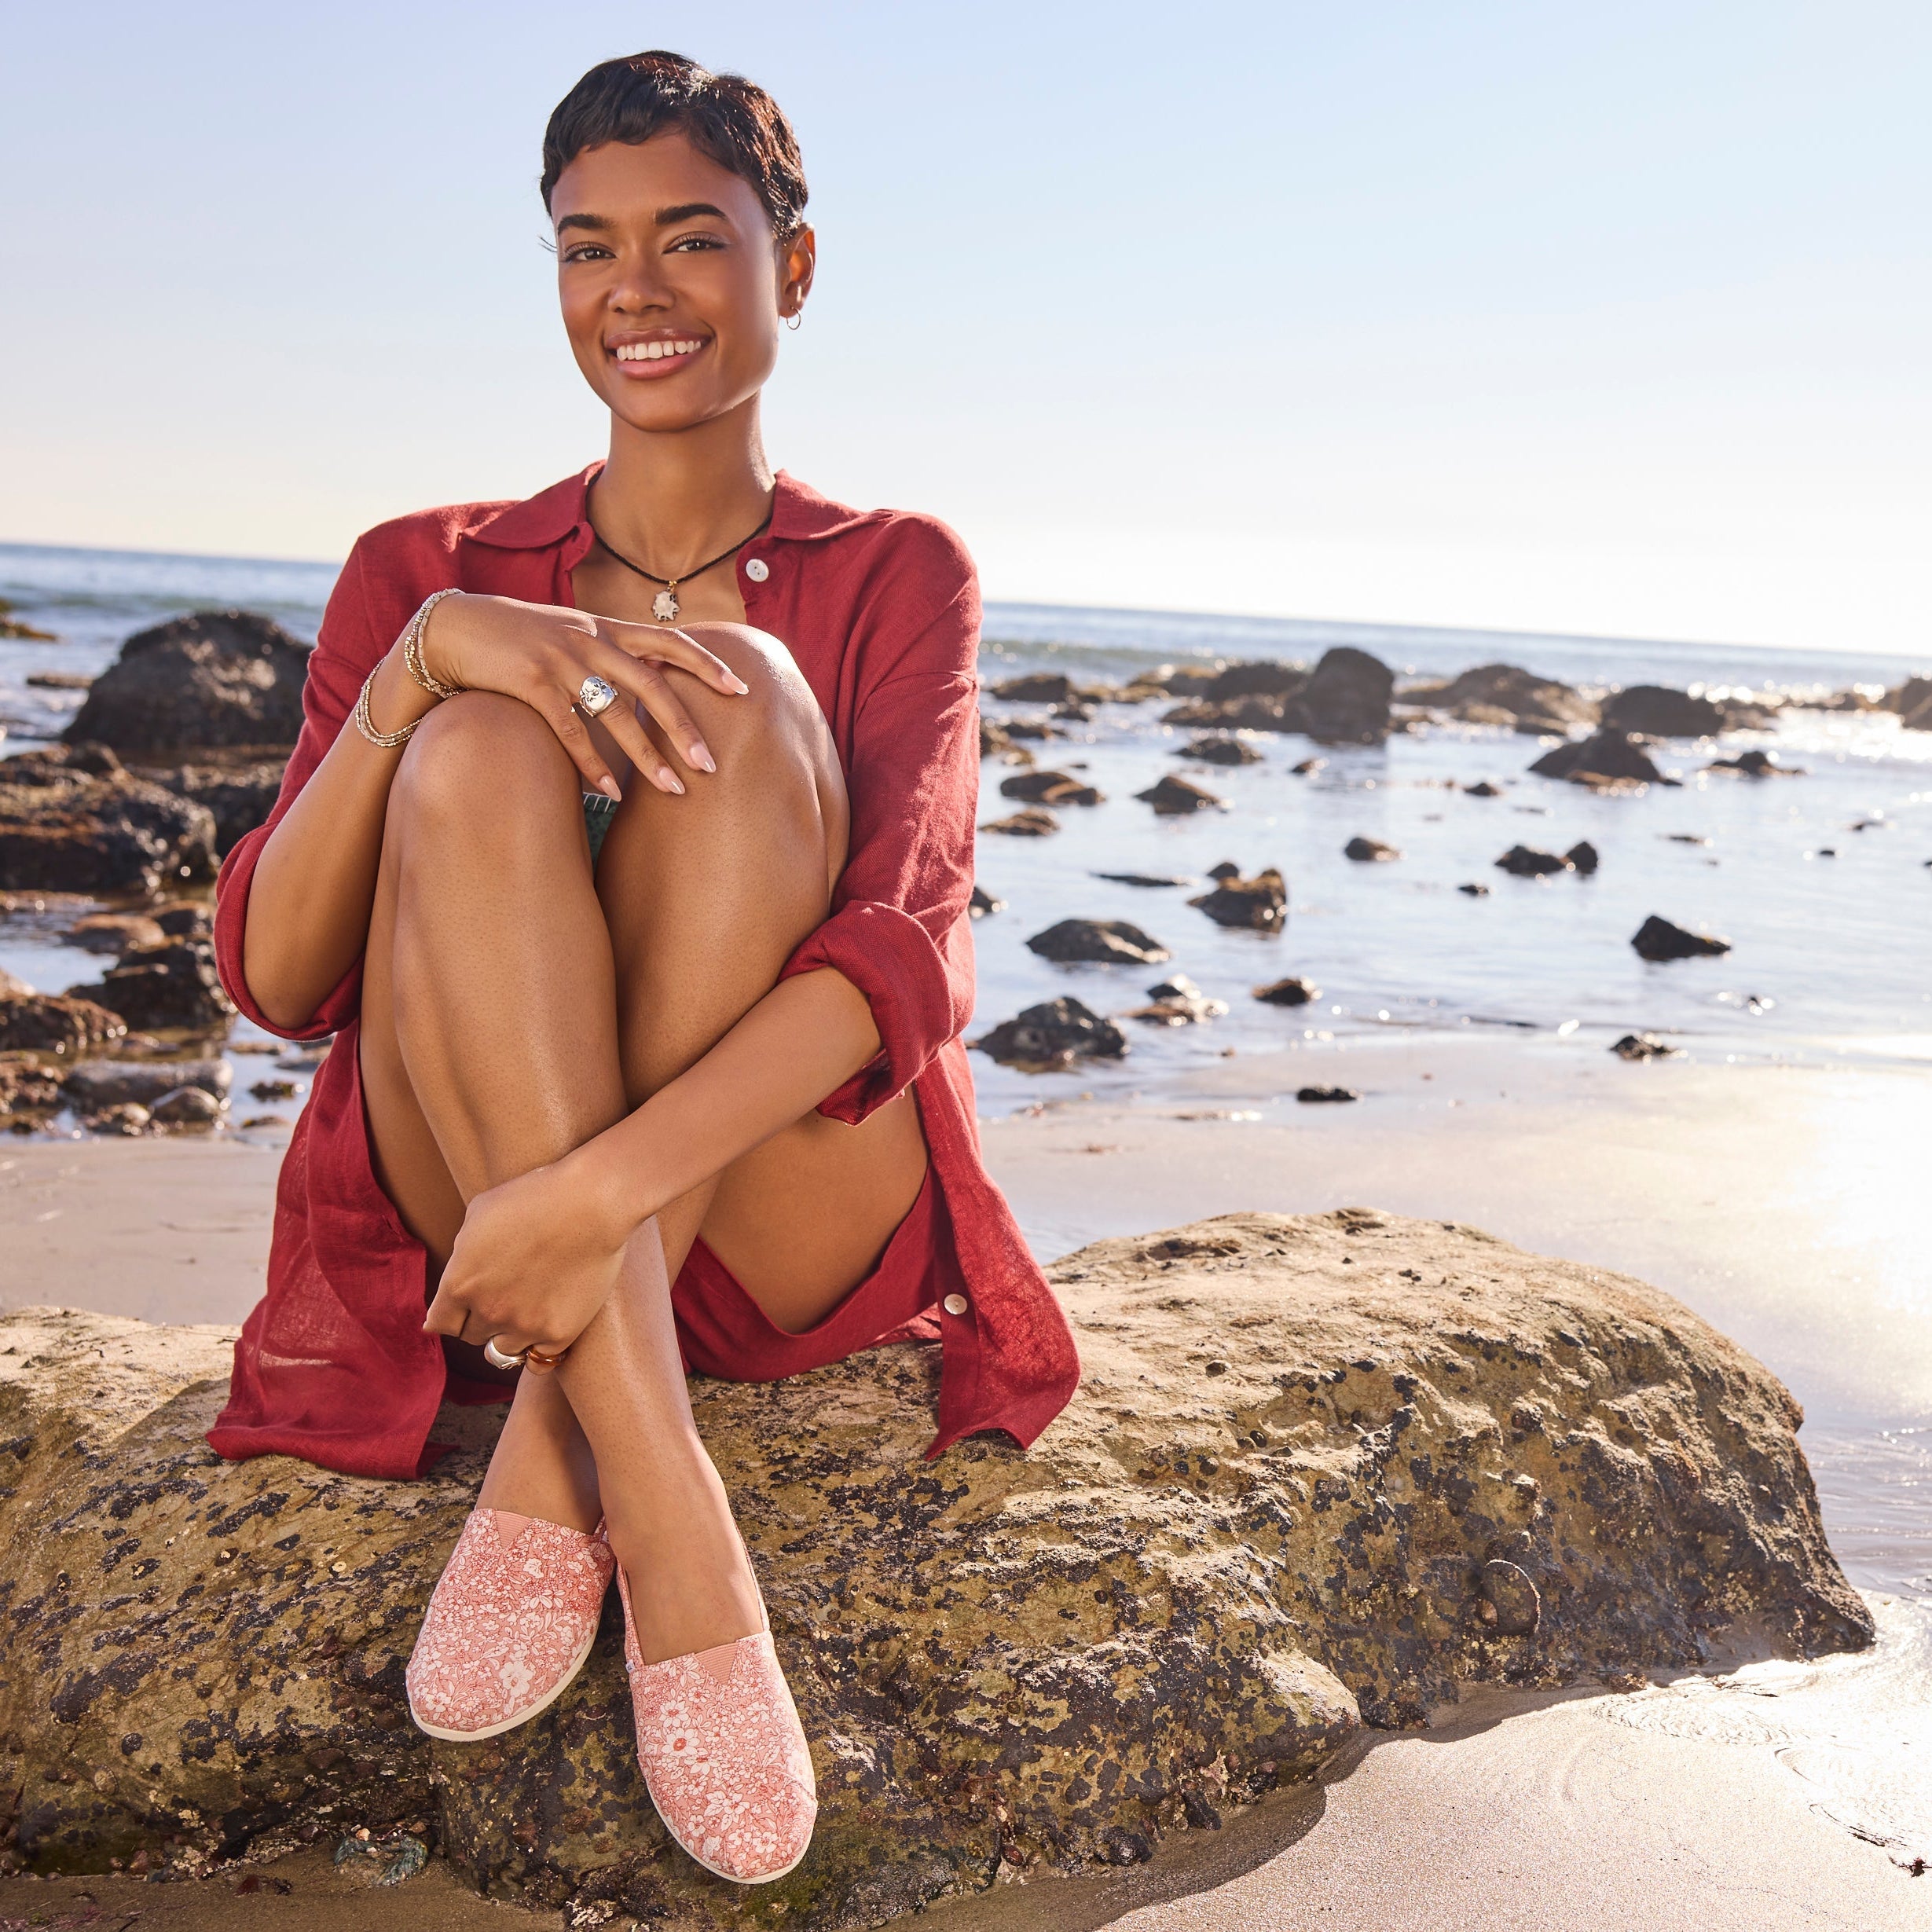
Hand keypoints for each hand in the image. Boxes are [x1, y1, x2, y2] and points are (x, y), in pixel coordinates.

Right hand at [418, 592, 749, 798]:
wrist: (456, 627)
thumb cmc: (521, 639)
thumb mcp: (572, 635)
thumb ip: (611, 653)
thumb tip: (653, 681)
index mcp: (607, 627)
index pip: (670, 640)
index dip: (707, 663)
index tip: (740, 690)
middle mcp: (591, 639)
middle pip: (652, 685)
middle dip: (684, 728)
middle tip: (710, 764)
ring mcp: (561, 659)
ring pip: (616, 713)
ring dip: (647, 756)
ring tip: (673, 790)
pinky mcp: (530, 682)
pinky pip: (570, 730)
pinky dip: (593, 764)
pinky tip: (611, 794)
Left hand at [424, 1156, 629, 1364]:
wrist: (591, 1203)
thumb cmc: (535, 1197)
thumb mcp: (480, 1213)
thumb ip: (462, 1252)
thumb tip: (458, 1272)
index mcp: (460, 1282)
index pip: (439, 1323)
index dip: (450, 1316)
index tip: (460, 1312)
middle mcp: (487, 1310)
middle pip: (471, 1336)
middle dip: (481, 1320)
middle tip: (502, 1299)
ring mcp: (524, 1325)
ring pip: (503, 1352)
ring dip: (508, 1336)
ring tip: (525, 1315)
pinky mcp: (559, 1333)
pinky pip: (539, 1361)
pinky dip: (539, 1348)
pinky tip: (546, 1329)